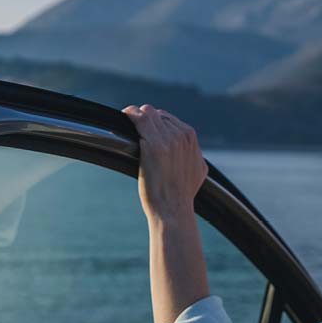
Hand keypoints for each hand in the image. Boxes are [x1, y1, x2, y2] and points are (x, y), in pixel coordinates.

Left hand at [122, 104, 207, 219]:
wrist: (173, 209)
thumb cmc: (182, 194)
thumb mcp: (198, 170)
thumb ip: (193, 154)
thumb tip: (189, 151)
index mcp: (190, 137)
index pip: (167, 118)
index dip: (153, 124)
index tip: (143, 130)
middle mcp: (181, 135)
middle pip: (156, 114)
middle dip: (144, 120)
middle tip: (132, 129)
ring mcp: (168, 139)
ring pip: (147, 113)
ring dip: (135, 117)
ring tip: (126, 122)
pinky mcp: (153, 146)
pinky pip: (138, 119)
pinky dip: (129, 116)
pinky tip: (123, 118)